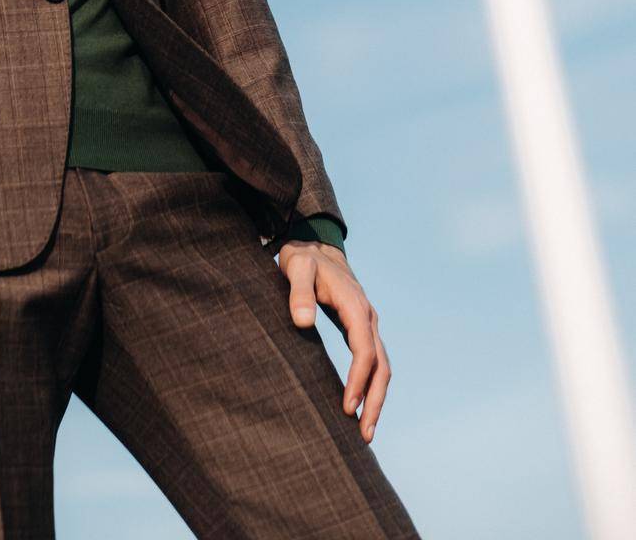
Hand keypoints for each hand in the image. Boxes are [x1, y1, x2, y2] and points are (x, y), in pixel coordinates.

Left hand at [275, 240, 390, 443]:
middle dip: (375, 400)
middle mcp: (367, 316)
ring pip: (382, 365)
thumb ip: (298, 293)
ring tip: (365, 431)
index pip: (364, 349)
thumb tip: (302, 323)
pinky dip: (371, 385)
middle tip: (364, 434)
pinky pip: (373, 361)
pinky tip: (360, 404)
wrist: (315, 244)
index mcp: (355, 304)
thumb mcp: (295, 268)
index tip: (347, 408)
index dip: (358, 380)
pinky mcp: (360, 328)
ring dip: (376, 397)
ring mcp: (367, 322)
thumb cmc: (303, 258)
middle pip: (381, 364)